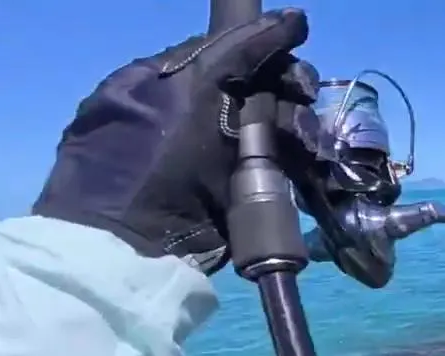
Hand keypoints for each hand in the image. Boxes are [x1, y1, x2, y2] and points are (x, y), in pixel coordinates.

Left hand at [32, 9, 327, 274]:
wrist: (136, 243)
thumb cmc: (154, 156)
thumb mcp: (192, 88)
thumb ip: (240, 48)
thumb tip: (296, 17)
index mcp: (171, 83)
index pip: (236, 55)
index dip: (270, 57)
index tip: (291, 71)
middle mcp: (197, 116)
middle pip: (263, 91)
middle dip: (289, 94)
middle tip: (301, 105)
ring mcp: (221, 158)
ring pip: (279, 129)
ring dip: (299, 131)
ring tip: (304, 146)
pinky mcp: (242, 195)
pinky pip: (283, 168)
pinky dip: (299, 165)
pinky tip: (307, 165)